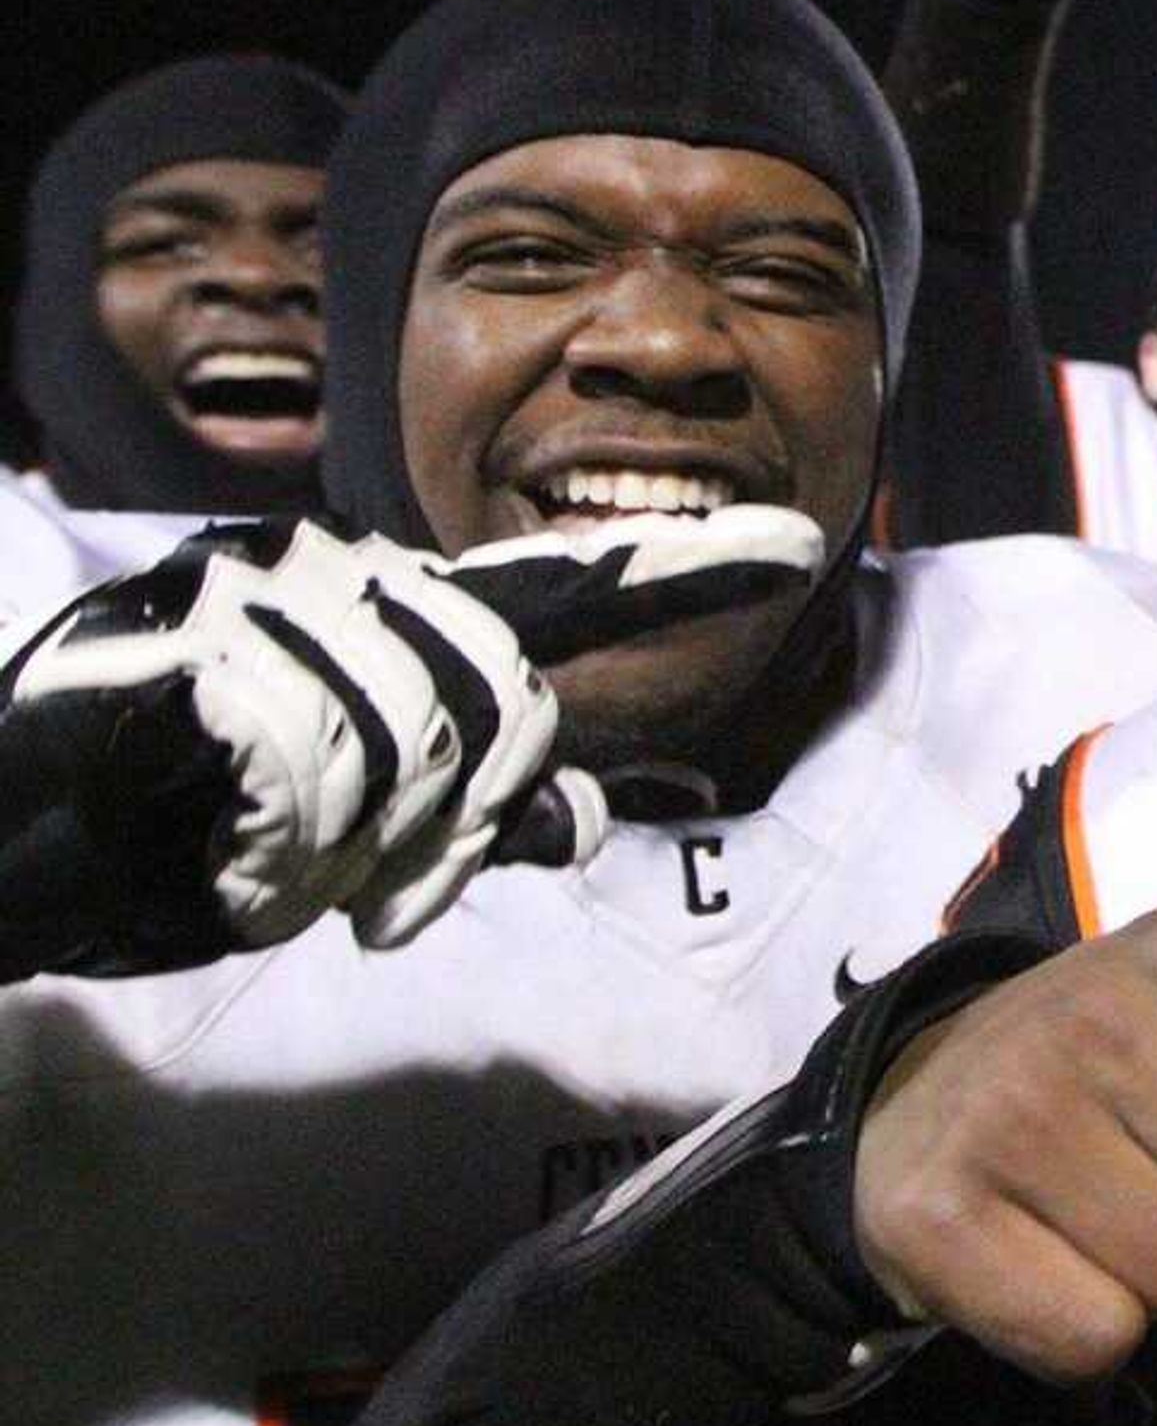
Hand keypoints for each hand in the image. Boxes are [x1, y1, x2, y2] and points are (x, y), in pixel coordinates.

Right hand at [5, 509, 824, 948]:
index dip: (691, 568)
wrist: (12, 841)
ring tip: (264, 853)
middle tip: (356, 883)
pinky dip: (267, 841)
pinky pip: (303, 768)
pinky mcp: (189, 649)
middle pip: (503, 712)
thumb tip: (582, 818)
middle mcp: (336, 570)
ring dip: (341, 849)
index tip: (808, 542)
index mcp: (390, 611)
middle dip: (442, 829)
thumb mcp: (343, 832)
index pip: (564, 588)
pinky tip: (215, 838)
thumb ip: (468, 812)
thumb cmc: (178, 826)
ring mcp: (258, 593)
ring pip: (406, 753)